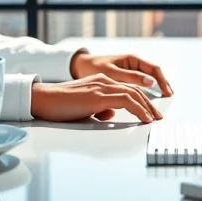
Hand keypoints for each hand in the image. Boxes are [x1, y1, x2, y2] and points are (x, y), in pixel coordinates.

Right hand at [30, 74, 162, 122]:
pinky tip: (144, 119)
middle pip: (134, 90)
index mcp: (101, 82)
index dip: (141, 101)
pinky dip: (138, 110)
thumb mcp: (85, 107)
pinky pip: (126, 101)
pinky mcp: (98, 96)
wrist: (44, 100)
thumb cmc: (60, 106)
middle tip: (158, 117)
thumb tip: (112, 115)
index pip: (127, 89)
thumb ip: (100, 108)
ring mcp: (101, 87)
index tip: (149, 113)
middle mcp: (104, 81)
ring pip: (133, 94)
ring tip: (154, 119)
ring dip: (147, 108)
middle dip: (149, 104)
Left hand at [70, 52, 173, 96]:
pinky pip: (140, 85)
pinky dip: (146, 93)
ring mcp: (130, 71)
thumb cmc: (93, 67)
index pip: (154, 69)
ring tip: (161, 101)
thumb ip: (131, 77)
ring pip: (148, 81)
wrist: (79, 67)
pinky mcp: (125, 79)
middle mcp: (133, 64)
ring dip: (156, 91)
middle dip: (162, 87)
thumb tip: (151, 82)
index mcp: (132, 59)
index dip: (163, 81)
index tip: (167, 93)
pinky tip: (148, 101)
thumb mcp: (112, 72)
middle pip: (154, 75)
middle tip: (169, 98)